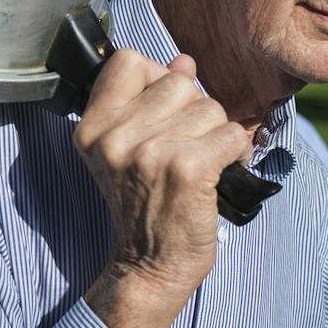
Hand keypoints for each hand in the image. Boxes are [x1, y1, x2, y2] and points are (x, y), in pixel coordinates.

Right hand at [74, 50, 250, 327]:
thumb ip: (149, 102)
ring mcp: (149, 152)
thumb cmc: (144, 207)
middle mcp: (114, 137)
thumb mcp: (127, 151)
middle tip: (182, 148)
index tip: (160, 112)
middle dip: (193, 111)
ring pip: (210, 107)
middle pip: (178, 81)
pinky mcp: (186, 168)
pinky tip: (219, 174)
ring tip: (199, 165)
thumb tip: (184, 61)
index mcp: (91, 127)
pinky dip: (236, 153)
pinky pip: (232, 133)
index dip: (155, 78)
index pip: (127, 61)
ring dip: (216, 135)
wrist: (149, 266)